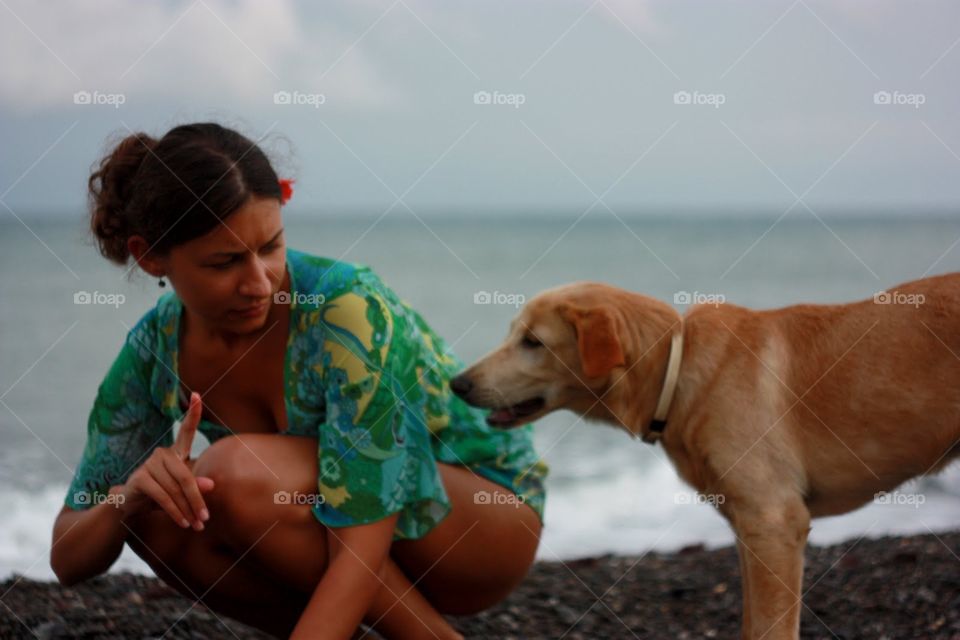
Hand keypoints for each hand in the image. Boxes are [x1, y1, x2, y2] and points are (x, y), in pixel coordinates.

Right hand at [119, 392, 213, 529]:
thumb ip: (195, 487)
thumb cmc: (159, 497)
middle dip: (197, 499)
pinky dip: (175, 512)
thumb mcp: (180, 493)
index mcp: (174, 454)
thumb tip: (212, 485)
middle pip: (187, 476)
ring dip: (187, 510)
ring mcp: (149, 465)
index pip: (185, 431)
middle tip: (207, 519)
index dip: (193, 413)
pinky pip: (163, 497)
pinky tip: (182, 522)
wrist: (127, 508)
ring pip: (176, 489)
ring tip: (196, 525)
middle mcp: (162, 455)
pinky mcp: (140, 479)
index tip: (199, 395)